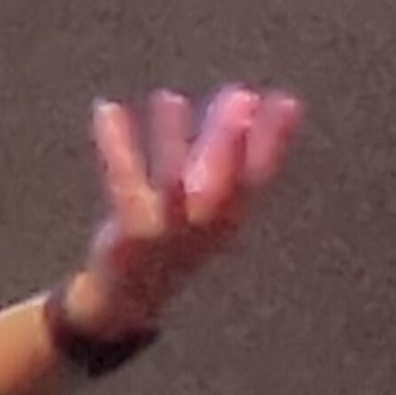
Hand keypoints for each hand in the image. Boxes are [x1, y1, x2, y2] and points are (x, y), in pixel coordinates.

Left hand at [68, 84, 301, 339]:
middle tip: (241, 96)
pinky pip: (122, 181)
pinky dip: (116, 145)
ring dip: (171, 140)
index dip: (275, 142)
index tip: (288, 102)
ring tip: (167, 97)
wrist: (131, 298)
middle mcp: (204, 228)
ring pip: (173, 182)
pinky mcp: (129, 232)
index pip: (260, 178)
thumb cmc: (175, 237)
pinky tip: (107, 109)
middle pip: (223, 182)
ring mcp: (167, 233)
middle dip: (231, 142)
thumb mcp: (207, 198)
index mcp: (230, 219)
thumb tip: (244, 96)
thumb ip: (220, 150)